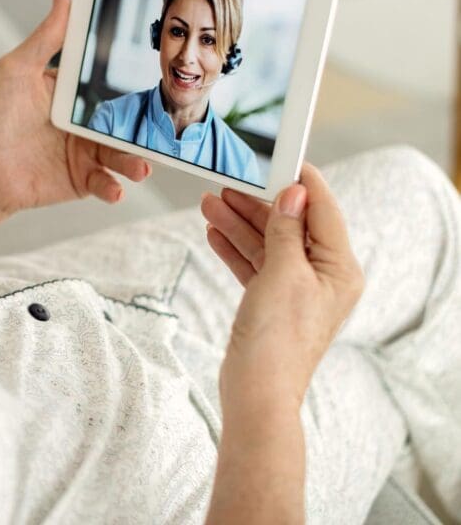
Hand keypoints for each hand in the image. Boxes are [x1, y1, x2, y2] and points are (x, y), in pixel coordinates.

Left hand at [0, 0, 150, 216]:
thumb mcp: (17, 70)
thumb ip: (46, 37)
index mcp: (73, 93)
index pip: (109, 82)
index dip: (132, 78)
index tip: (156, 72)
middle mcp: (84, 122)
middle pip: (124, 121)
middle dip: (143, 128)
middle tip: (157, 129)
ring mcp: (85, 152)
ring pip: (121, 154)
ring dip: (135, 162)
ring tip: (141, 167)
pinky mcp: (81, 181)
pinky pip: (105, 183)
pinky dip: (113, 187)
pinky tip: (115, 190)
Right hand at [200, 164, 363, 412]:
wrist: (257, 391)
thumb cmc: (278, 339)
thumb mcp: (284, 274)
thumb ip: (287, 231)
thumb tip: (294, 194)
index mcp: (340, 269)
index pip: (323, 211)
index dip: (303, 182)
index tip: (283, 158)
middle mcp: (322, 277)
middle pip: (290, 226)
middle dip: (256, 204)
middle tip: (227, 182)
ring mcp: (294, 291)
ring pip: (266, 244)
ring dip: (238, 223)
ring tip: (208, 203)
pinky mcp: (270, 303)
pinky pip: (253, 266)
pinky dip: (234, 248)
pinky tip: (213, 232)